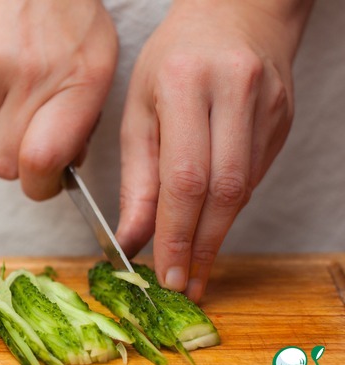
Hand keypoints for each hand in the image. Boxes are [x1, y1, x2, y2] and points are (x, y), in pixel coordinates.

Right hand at [0, 0, 117, 198]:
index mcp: (76, 82)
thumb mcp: (99, 61)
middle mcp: (31, 79)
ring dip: (1, 124)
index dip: (41, 185)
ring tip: (18, 87)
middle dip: (20, 162)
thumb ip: (84, 117)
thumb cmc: (70, 9)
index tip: (47, 181)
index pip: (41, 163)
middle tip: (32, 139)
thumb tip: (64, 163)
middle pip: (5, 164)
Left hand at [115, 0, 312, 301]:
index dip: (176, 235)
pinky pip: (254, 178)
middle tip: (185, 285)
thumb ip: (137, 177)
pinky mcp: (283, 121)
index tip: (167, 274)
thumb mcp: (138, 109)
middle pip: (223, 191)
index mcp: (188, 85)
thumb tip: (133, 237)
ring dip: (216, 234)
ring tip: (195, 267)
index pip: (184, 178)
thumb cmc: (172, 61)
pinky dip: (228, 208)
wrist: (234, 15)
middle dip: (201, 247)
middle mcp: (235, 94)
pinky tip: (211, 223)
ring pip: (243, 189)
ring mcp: (268, 108)